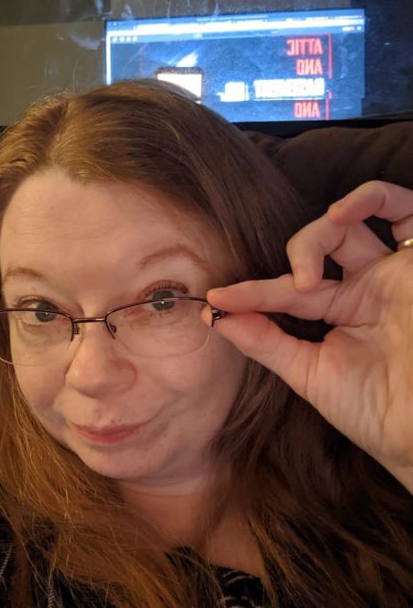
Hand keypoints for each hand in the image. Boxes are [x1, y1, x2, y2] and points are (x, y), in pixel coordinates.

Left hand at [206, 181, 412, 489]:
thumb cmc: (374, 410)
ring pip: (351, 223)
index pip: (286, 290)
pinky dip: (372, 197)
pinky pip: (405, 209)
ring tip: (317, 254)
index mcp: (339, 312)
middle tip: (297, 284)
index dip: (252, 292)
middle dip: (298, 253)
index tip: (216, 299)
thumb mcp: (310, 375)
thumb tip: (213, 315)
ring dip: (324, 228)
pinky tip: (343, 213)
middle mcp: (365, 287)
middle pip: (320, 245)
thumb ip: (265, 343)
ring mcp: (393, 272)